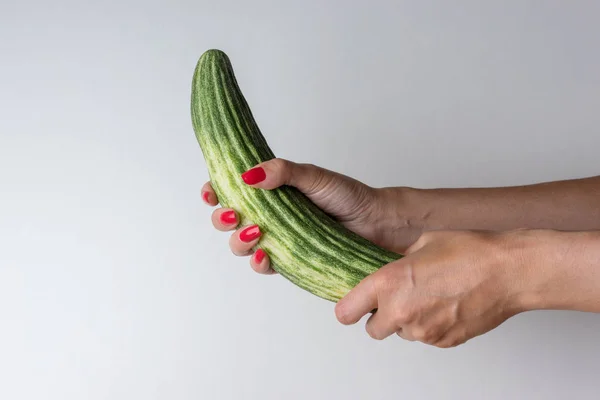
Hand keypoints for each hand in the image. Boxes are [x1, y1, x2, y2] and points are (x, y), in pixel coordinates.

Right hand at [201, 158, 422, 273]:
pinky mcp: (291, 261)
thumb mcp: (314, 176)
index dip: (215, 192)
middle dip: (222, 220)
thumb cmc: (348, 196)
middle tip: (233, 215)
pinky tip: (264, 255)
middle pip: (230, 221)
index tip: (211, 192)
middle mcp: (270, 216)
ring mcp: (279, 239)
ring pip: (243, 245)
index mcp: (271, 192)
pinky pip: (265, 266)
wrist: (377, 224)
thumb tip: (250, 174)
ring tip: (256, 232)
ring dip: (239, 241)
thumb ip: (283, 172)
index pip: (232, 191)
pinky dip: (259, 263)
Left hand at [334, 230, 540, 347]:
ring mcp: (423, 331)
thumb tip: (390, 271)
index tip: (354, 304)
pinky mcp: (444, 342)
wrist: (508, 271)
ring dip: (407, 321)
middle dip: (380, 317)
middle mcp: (400, 311)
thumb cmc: (469, 251)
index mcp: (388, 283)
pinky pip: (426, 337)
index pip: (346, 312)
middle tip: (397, 299)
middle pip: (372, 330)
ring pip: (401, 334)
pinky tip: (446, 306)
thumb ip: (397, 263)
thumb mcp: (422, 244)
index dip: (349, 308)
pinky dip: (430, 326)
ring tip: (430, 297)